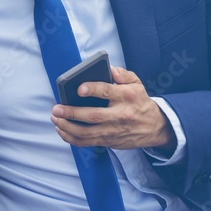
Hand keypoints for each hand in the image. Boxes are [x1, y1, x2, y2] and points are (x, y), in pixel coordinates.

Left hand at [51, 66, 174, 151]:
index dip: (92, 90)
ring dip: (67, 127)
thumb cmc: (140, 102)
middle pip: (93, 116)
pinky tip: (61, 130)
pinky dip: (71, 138)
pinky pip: (87, 142)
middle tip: (56, 108)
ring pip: (87, 133)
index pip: (107, 92)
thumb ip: (123, 74)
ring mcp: (113, 131)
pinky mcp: (109, 141)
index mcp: (127, 97)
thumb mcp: (137, 84)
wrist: (155, 127)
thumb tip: (109, 68)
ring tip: (55, 118)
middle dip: (72, 113)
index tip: (78, 89)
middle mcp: (120, 115)